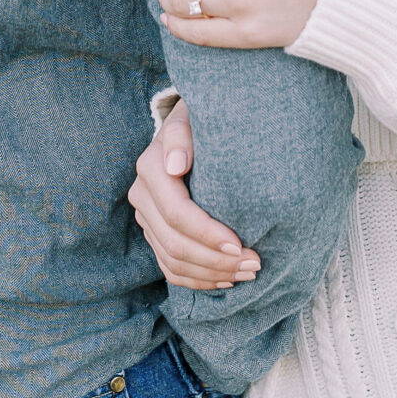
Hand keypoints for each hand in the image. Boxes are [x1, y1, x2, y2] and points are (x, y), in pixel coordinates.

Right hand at [128, 99, 261, 290]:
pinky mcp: (153, 233)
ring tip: (247, 273)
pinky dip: (198, 280)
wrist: (191, 128)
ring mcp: (146, 218)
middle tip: (254, 264)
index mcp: (151, 167)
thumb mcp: (193, 117)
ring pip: (172, 261)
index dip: (208, 235)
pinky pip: (170, 268)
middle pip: (175, 244)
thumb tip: (176, 164)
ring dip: (211, 274)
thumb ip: (183, 135)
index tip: (241, 245)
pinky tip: (226, 280)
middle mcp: (142, 195)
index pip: (177, 213)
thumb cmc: (200, 122)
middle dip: (216, 261)